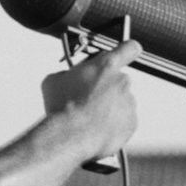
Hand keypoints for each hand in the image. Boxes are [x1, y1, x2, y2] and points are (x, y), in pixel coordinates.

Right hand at [41, 39, 141, 157]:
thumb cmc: (63, 107)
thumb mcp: (53, 81)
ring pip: (121, 103)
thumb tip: (66, 78)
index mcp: (106, 65)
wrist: (72, 136)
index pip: (129, 48)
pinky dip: (113, 125)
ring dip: (109, 108)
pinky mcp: (132, 124)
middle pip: (118, 80)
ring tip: (88, 119)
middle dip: (106, 88)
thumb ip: (66, 74)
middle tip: (87, 99)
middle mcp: (123, 81)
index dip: (127, 51)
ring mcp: (129, 103)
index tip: (123, 55)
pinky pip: (124, 122)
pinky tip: (96, 129)